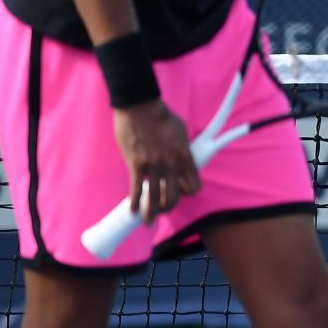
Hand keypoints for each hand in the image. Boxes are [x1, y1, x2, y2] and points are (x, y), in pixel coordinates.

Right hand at [111, 100, 199, 221]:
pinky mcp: (136, 165)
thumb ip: (182, 149)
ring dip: (151, 212)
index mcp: (185, 157)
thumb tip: (181, 158)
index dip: (188, 192)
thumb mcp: (181, 133)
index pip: (194, 186)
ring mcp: (154, 166)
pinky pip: (136, 190)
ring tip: (148, 220)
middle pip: (174, 197)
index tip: (180, 192)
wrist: (141, 108)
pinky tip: (132, 210)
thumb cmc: (162, 118)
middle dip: (169, 206)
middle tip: (162, 208)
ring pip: (155, 199)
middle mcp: (172, 165)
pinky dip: (134, 203)